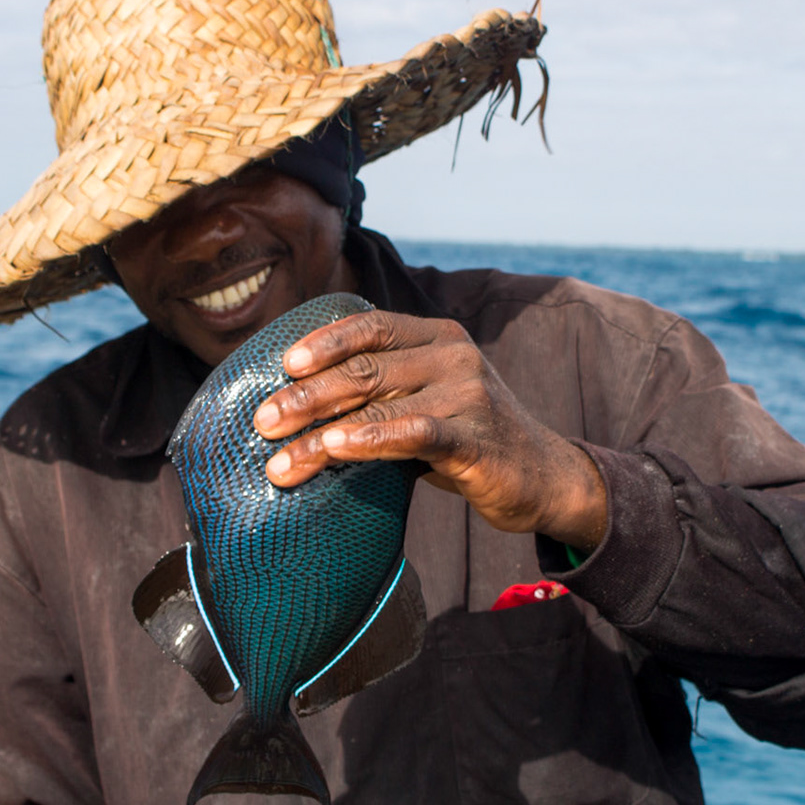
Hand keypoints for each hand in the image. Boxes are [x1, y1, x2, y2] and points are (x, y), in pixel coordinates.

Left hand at [253, 311, 607, 551]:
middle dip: (306, 395)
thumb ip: (382, 393)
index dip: (324, 341)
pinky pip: (413, 433)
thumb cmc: (468, 441)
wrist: (542, 478)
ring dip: (320, 433)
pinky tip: (335, 449)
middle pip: (365, 367)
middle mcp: (454, 355)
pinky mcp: (476, 438)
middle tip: (262, 421)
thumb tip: (298, 402)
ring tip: (279, 460)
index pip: (372, 326)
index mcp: (438, 337)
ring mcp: (468, 393)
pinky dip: (369, 439)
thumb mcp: (426, 403)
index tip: (283, 364)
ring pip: (379, 403)